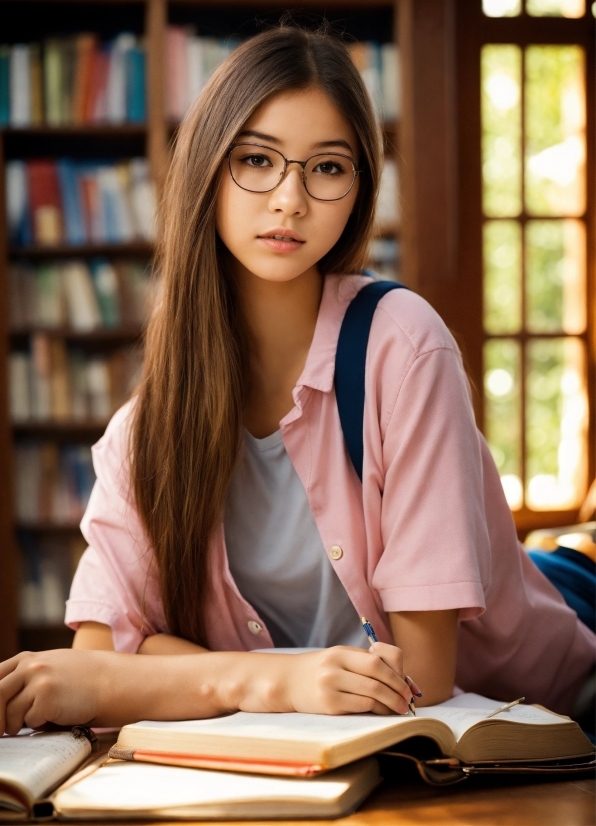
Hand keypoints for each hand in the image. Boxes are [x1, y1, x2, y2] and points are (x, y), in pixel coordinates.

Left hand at [0, 650, 108, 733]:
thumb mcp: (48, 668)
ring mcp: (38, 680)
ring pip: (11, 713)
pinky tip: (56, 715)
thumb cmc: (79, 679)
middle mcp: (30, 666)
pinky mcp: (46, 697)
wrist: (109, 681)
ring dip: (19, 724)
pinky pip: (30, 721)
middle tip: (2, 731)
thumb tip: (1, 702)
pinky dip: (40, 724)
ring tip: (37, 720)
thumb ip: (23, 678)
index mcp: (26, 659)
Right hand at [268, 645, 412, 714]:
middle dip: (398, 689)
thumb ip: (366, 663)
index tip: (406, 684)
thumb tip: (403, 680)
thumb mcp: (340, 658)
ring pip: (372, 693)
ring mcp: (330, 686)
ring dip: (391, 702)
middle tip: (407, 700)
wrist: (287, 682)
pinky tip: (381, 712)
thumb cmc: (321, 670)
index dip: (397, 673)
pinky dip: (377, 710)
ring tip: (398, 708)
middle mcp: (335, 666)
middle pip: (377, 676)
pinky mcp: (328, 705)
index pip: (377, 659)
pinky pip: (361, 707)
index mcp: (341, 651)